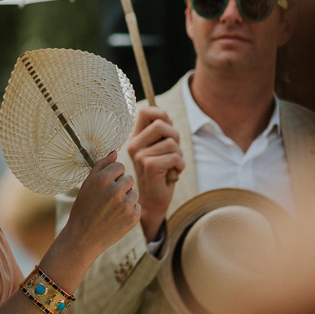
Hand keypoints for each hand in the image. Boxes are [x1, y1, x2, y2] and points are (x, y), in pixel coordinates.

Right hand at [63, 151, 139, 257]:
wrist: (83, 238)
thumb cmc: (83, 209)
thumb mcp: (87, 185)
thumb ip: (101, 166)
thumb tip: (115, 152)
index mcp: (101, 180)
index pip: (119, 166)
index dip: (112, 175)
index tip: (105, 185)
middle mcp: (114, 191)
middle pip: (129, 178)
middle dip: (121, 186)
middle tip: (108, 199)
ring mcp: (125, 205)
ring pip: (135, 192)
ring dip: (126, 197)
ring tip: (112, 208)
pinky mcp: (133, 218)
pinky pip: (137, 206)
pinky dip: (130, 211)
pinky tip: (117, 217)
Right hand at [126, 107, 183, 240]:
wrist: (152, 201)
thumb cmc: (160, 174)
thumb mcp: (159, 150)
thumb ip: (161, 134)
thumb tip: (165, 116)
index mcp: (135, 138)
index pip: (146, 112)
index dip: (162, 115)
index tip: (168, 129)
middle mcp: (134, 145)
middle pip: (162, 124)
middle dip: (175, 137)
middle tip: (173, 153)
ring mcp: (140, 155)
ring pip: (172, 143)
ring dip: (179, 156)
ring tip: (171, 167)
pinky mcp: (149, 166)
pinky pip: (175, 157)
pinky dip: (180, 166)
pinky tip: (172, 174)